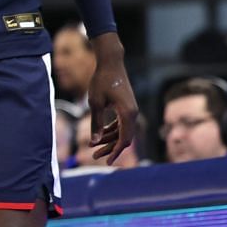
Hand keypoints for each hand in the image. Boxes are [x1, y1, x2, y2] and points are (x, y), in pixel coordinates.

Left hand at [87, 33, 138, 163]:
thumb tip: (94, 141)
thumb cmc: (101, 81)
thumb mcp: (95, 103)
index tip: (107, 163)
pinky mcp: (126, 107)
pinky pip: (120, 124)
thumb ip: (95, 123)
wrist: (111, 64)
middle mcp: (133, 113)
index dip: (116, 152)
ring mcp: (131, 110)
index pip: (124, 139)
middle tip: (94, 157)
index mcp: (128, 114)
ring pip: (121, 131)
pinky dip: (111, 130)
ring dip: (108, 139)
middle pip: (124, 137)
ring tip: (92, 147)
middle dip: (110, 148)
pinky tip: (99, 135)